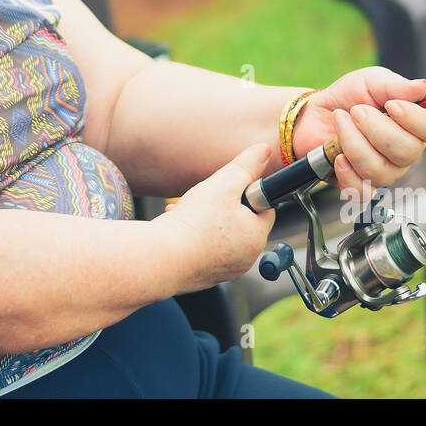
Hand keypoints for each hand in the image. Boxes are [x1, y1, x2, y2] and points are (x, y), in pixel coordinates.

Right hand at [156, 142, 276, 290]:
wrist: (161, 258)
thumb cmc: (193, 224)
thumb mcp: (224, 184)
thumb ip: (246, 166)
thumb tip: (264, 150)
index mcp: (256, 238)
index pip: (264, 207)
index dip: (247, 192)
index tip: (230, 186)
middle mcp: (245, 259)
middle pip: (241, 221)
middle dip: (223, 205)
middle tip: (207, 198)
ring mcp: (224, 270)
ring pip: (221, 235)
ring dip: (206, 219)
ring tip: (188, 211)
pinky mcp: (204, 275)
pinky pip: (205, 249)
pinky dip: (194, 236)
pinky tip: (178, 226)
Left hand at [291, 67, 425, 201]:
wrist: (315, 115)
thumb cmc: (349, 97)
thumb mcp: (370, 82)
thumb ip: (395, 86)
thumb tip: (423, 87)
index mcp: (414, 123)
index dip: (415, 119)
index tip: (391, 105)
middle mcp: (406, 151)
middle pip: (407, 151)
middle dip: (375, 127)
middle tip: (356, 110)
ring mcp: (386, 171)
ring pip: (380, 169)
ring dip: (353, 142)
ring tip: (340, 121)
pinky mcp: (362, 185)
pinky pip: (363, 191)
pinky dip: (347, 172)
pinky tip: (338, 156)